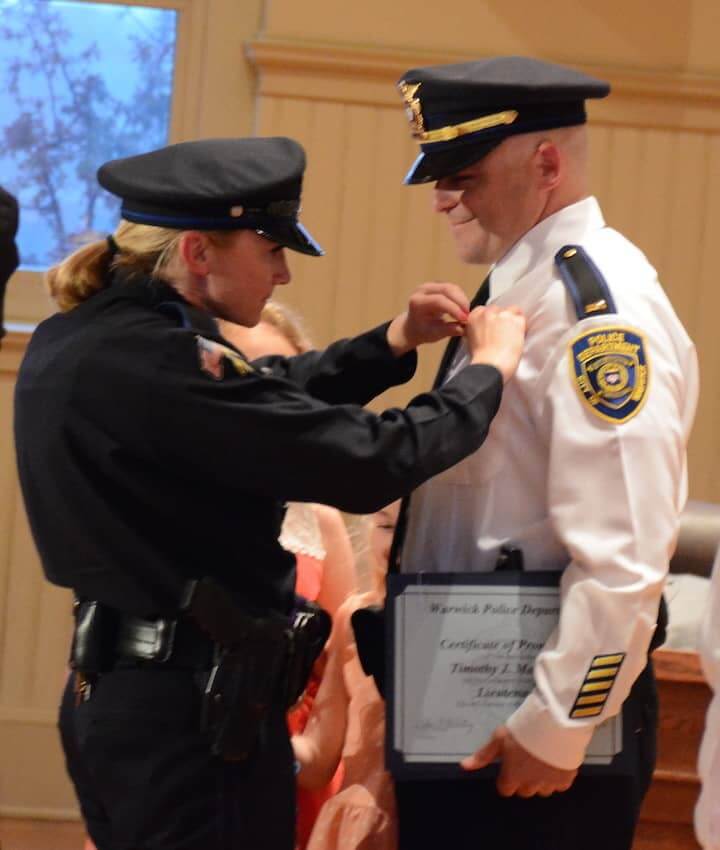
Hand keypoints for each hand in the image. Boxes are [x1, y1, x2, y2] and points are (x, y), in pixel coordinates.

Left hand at [386, 282, 469, 355]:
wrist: (413, 326)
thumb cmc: (422, 331)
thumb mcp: (434, 334)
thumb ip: (449, 330)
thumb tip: (465, 328)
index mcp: (417, 302)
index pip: (438, 300)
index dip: (454, 308)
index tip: (465, 319)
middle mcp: (422, 290)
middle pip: (446, 289)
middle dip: (461, 302)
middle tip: (469, 315)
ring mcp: (430, 286)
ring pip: (452, 287)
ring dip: (462, 299)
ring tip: (467, 313)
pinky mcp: (438, 286)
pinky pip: (453, 288)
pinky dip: (460, 298)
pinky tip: (463, 308)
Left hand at [460, 725, 577, 797]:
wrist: (554, 724)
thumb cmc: (522, 730)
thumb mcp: (499, 738)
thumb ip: (483, 755)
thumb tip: (463, 767)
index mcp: (513, 777)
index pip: (505, 790)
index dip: (506, 778)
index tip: (509, 766)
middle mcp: (531, 786)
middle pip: (524, 791)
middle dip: (523, 780)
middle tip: (525, 761)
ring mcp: (550, 784)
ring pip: (542, 790)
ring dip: (540, 780)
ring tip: (541, 760)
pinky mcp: (566, 779)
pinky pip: (560, 786)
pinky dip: (557, 778)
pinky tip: (554, 762)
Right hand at [465, 305, 525, 382]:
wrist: (490, 366)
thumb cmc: (481, 358)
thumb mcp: (471, 340)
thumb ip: (477, 329)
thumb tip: (485, 328)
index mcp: (474, 316)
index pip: (486, 310)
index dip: (492, 319)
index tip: (494, 327)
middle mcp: (487, 312)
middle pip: (499, 309)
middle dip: (502, 319)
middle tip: (503, 333)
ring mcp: (502, 315)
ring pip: (512, 310)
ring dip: (513, 321)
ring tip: (512, 335)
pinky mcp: (516, 321)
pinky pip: (522, 318)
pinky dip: (522, 327)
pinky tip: (518, 337)